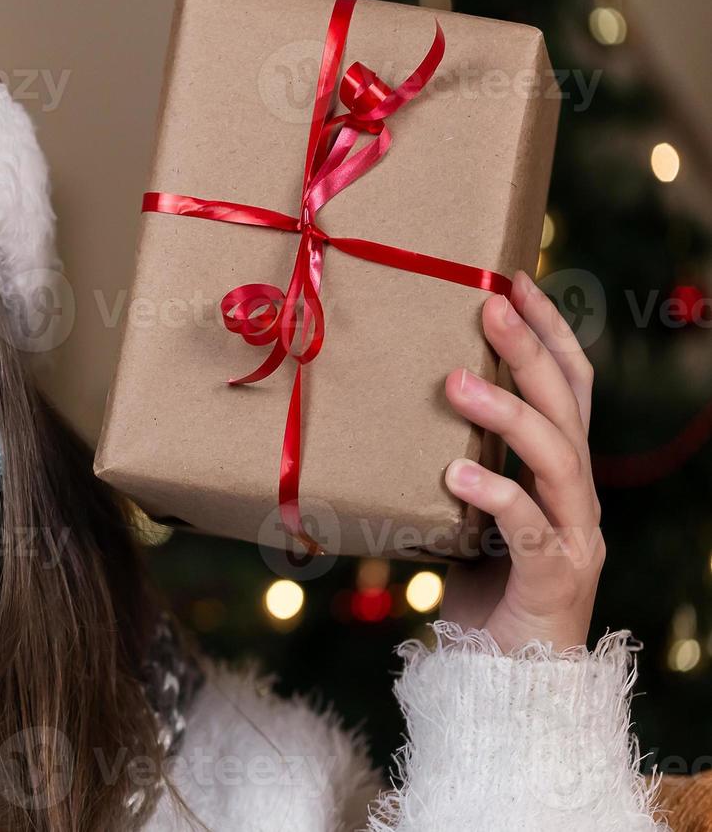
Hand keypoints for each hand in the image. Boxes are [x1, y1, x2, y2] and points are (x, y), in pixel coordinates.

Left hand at [439, 270, 603, 651]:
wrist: (506, 682)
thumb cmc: (478, 590)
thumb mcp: (459, 513)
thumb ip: (449, 463)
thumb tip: (384, 409)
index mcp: (561, 475)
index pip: (570, 388)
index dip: (551, 331)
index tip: (516, 279)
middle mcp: (578, 497)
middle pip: (568, 407)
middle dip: (531, 348)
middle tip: (488, 302)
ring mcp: (576, 537)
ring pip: (558, 459)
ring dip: (508, 413)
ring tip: (456, 383)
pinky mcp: (557, 579)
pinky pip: (532, 528)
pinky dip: (497, 495)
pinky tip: (457, 473)